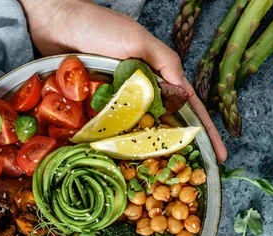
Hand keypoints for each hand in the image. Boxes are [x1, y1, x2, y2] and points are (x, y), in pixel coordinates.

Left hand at [20, 0, 227, 161]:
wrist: (54, 21)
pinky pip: (110, 129)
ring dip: (146, 152)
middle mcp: (141, 90)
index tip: (219, 155)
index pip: (190, 106)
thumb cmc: (98, 26)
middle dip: (178, 149)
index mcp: (158, 74)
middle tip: (187, 178)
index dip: (205, 131)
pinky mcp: (95, 105)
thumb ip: (164, 64)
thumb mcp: (138, 41)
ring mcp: (118, 100)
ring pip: (138, 131)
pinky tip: (118, 161)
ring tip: (157, 177)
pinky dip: (115, 143)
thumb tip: (185, 94)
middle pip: (165, 124)